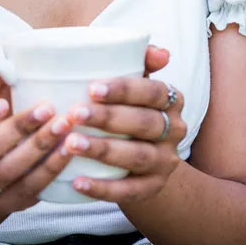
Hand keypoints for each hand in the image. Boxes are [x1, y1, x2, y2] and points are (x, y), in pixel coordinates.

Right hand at [0, 36, 72, 214]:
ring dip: (39, 150)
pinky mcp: (6, 204)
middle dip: (18, 131)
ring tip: (67, 126)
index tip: (3, 102)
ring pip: (6, 174)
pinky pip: (28, 191)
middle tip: (50, 108)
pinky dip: (51, 170)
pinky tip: (71, 150)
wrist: (0, 161)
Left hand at [61, 45, 186, 203]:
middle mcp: (174, 130)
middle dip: (109, 118)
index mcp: (171, 100)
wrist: (144, 163)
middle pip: (145, 123)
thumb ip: (139, 62)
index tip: (92, 88)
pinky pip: (129, 191)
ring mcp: (165, 161)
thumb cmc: (129, 112)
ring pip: (138, 156)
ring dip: (103, 150)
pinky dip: (102, 188)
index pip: (153, 92)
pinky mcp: (152, 188)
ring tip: (71, 144)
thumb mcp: (134, 87)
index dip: (125, 90)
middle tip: (74, 114)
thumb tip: (160, 53)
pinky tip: (77, 182)